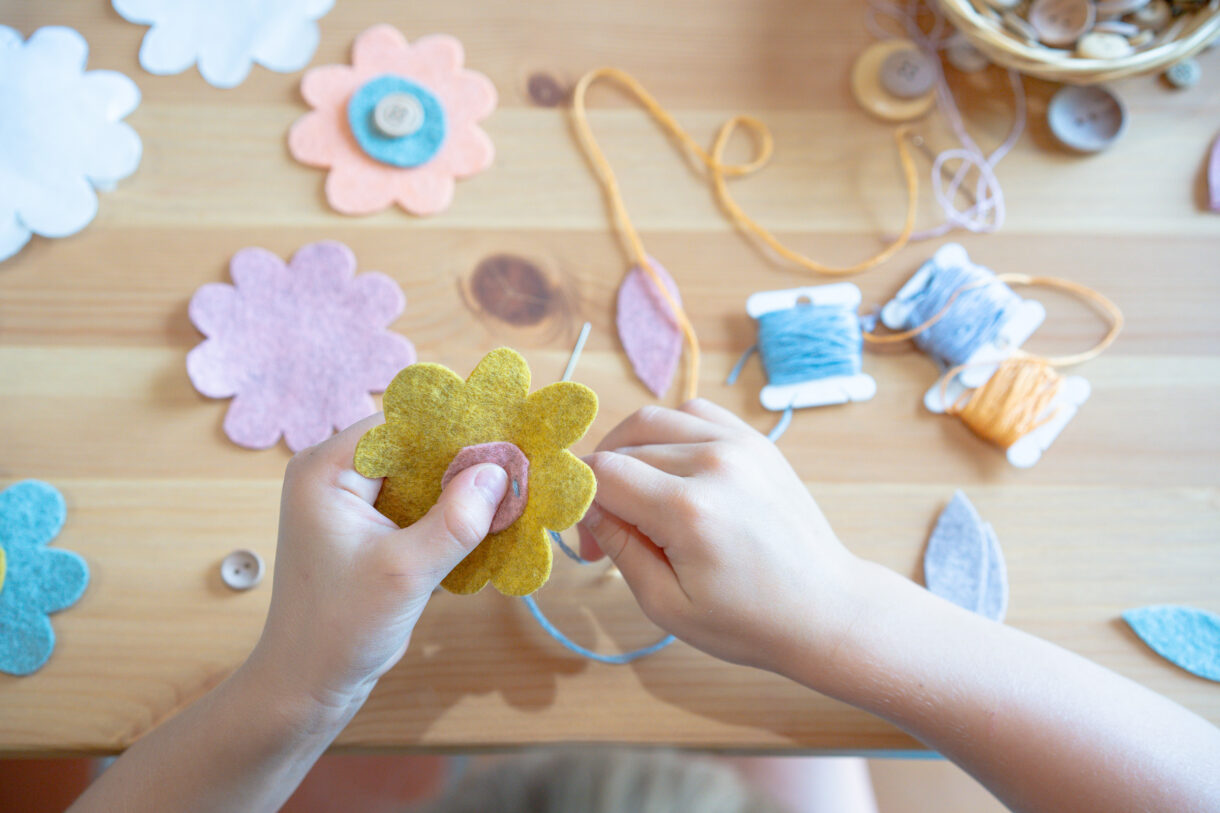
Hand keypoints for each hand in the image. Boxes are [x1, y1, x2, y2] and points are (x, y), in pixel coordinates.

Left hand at [247, 414, 507, 724]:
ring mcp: (350, 502)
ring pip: (420, 476)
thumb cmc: (340, 629)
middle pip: (413, 446)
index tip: (506, 436)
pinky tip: (486, 524)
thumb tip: (500, 471)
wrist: (306, 686)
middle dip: (464, 459)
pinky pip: (417, 505)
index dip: (454, 426)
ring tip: (511, 494)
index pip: (400, 423)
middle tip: (517, 467)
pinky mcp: (368, 529)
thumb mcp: (405, 572)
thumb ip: (455, 520)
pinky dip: (449, 513)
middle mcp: (335, 475)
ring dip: (461, 488)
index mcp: (326, 469)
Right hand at [579, 399, 860, 674]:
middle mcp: (714, 462)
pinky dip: (667, 433)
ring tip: (635, 496)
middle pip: (624, 448)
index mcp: (689, 510)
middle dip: (602, 486)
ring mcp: (739, 444)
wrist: (826, 609)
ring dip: (629, 452)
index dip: (580, 500)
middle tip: (608, 533)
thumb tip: (584, 507)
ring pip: (653, 422)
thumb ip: (619, 548)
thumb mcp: (667, 604)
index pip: (603, 473)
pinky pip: (692, 413)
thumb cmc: (748, 622)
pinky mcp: (755, 440)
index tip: (586, 536)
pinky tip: (668, 470)